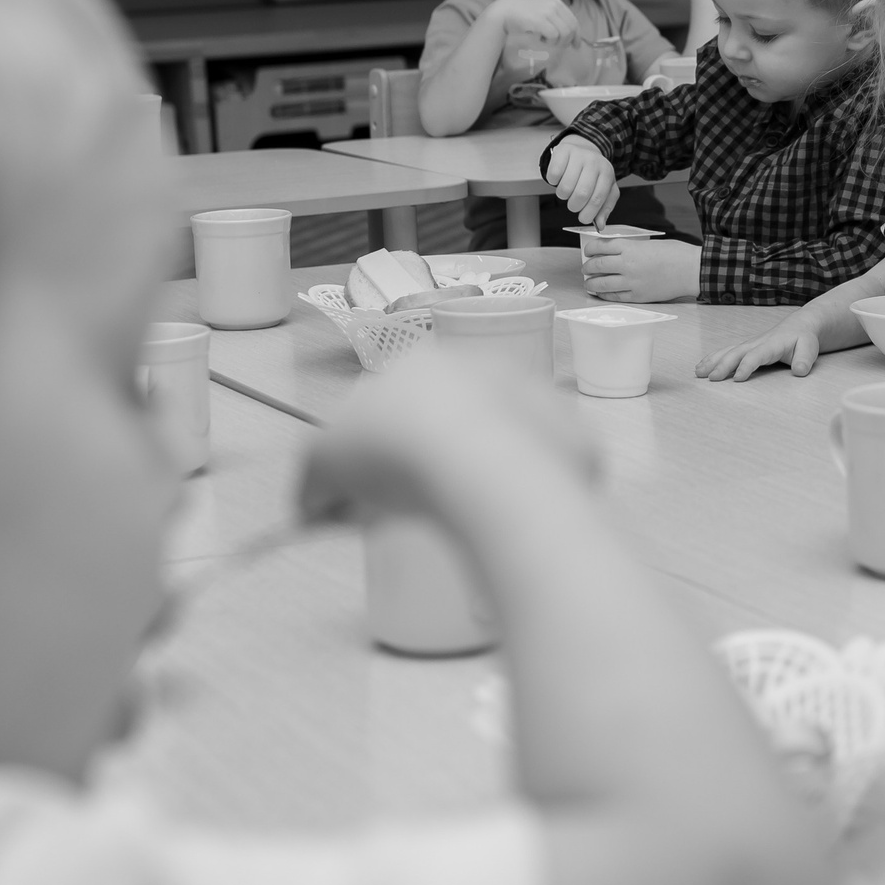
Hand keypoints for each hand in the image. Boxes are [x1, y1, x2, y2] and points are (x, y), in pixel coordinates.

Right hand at [296, 353, 599, 528]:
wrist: (484, 473)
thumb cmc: (393, 457)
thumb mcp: (324, 467)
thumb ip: (312, 483)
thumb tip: (309, 506)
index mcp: (422, 363)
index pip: (397, 401)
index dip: (383, 447)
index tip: (377, 490)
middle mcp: (485, 367)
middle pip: (457, 417)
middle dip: (439, 456)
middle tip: (424, 506)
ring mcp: (537, 398)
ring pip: (509, 439)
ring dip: (491, 470)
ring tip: (471, 517)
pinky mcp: (576, 437)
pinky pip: (550, 469)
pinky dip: (533, 492)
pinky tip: (516, 521)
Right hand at [498, 0, 577, 48]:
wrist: (503, 11)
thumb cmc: (522, 15)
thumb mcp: (541, 12)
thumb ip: (555, 20)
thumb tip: (570, 38)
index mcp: (556, 2)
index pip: (574, 21)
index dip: (577, 35)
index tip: (575, 46)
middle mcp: (554, 5)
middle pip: (571, 29)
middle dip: (566, 41)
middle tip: (557, 46)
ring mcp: (548, 12)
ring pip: (564, 34)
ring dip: (556, 42)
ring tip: (544, 41)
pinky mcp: (541, 20)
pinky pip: (554, 36)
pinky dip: (548, 42)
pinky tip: (539, 39)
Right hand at [545, 135, 620, 224]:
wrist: (581, 149)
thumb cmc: (592, 173)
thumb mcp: (604, 189)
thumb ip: (604, 208)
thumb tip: (600, 224)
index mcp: (607, 173)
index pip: (598, 198)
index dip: (589, 213)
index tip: (583, 218)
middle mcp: (594, 162)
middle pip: (582, 193)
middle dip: (575, 206)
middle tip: (573, 205)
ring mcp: (579, 155)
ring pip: (566, 186)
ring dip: (563, 195)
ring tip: (566, 191)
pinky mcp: (563, 151)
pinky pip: (554, 173)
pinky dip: (553, 181)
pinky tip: (559, 179)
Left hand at [585, 238, 700, 303]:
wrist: (690, 270)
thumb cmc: (674, 254)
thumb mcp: (649, 244)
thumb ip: (631, 248)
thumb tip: (614, 254)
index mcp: (630, 247)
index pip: (600, 247)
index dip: (590, 249)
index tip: (587, 252)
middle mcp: (627, 264)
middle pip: (597, 266)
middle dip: (587, 267)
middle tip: (586, 268)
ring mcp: (631, 282)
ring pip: (601, 284)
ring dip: (591, 284)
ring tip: (588, 283)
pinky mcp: (637, 296)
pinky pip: (614, 297)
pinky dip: (604, 295)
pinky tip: (602, 293)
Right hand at [699, 311, 822, 381]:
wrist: (799, 325)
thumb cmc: (804, 339)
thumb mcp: (810, 348)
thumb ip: (805, 360)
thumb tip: (800, 371)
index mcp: (771, 344)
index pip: (756, 355)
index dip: (746, 366)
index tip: (737, 379)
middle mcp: (756, 343)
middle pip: (736, 353)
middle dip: (722, 365)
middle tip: (711, 379)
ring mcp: (749, 344)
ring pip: (727, 351)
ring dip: (712, 361)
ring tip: (698, 372)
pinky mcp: (745, 347)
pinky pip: (726, 351)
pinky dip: (712, 358)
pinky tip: (701, 366)